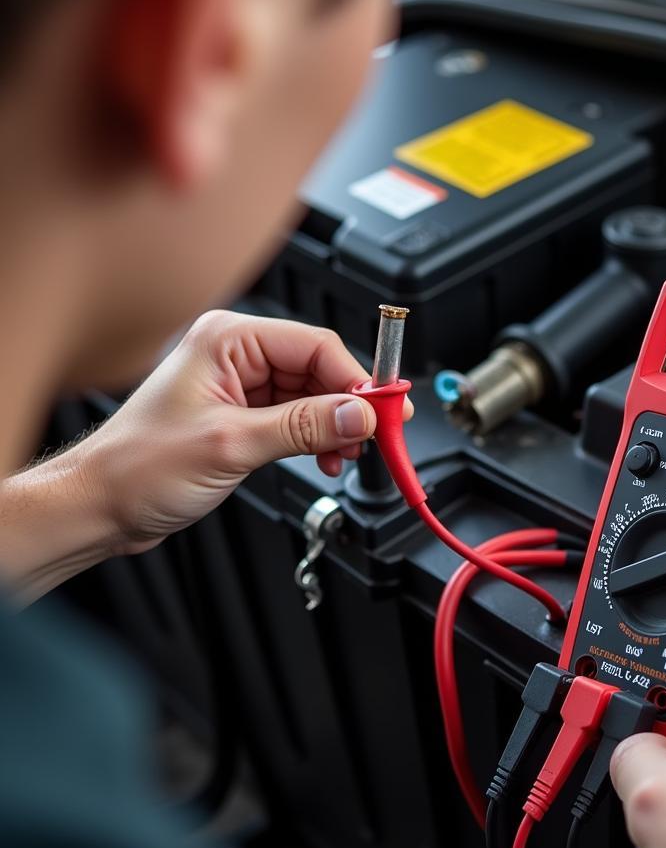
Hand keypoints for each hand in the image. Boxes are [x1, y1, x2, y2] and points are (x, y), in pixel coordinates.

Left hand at [81, 309, 409, 552]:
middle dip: (348, 406)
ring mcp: (241, 385)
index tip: (384, 409)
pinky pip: (299, 418)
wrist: (100, 507)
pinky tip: (326, 458)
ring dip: (336, 427)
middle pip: (320, 369)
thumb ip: (303, 427)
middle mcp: (237, 355)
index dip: (355, 379)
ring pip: (314, 396)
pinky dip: (318, 439)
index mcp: (229, 340)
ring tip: (345, 455)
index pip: (315, 345)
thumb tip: (358, 414)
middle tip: (374, 437)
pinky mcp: (244, 415)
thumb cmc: (136, 467)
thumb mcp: (231, 444)